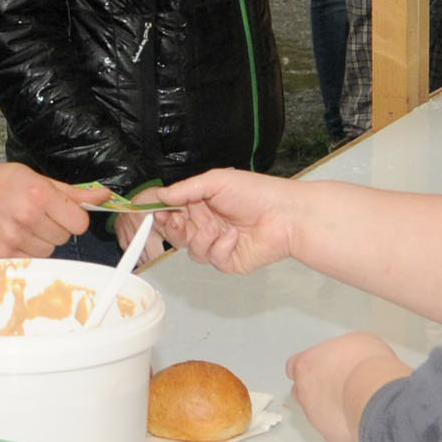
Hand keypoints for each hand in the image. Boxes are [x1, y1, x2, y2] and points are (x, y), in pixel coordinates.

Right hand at [0, 162, 106, 257]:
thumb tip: (104, 195)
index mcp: (40, 194)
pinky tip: (14, 236)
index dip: (73, 218)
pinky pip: (31, 261)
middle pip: (64, 238)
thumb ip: (72, 192)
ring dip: (41, 241)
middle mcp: (28, 217)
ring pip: (49, 251)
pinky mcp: (2, 254)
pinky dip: (27, 251)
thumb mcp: (37, 178)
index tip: (61, 212)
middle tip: (37, 216)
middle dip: (55, 228)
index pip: (79, 222)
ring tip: (23, 226)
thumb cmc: (2, 183)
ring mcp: (14, 238)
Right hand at [150, 169, 303, 274]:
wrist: (286, 214)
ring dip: (201, 237)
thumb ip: (185, 189)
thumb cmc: (257, 193)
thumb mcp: (216, 181)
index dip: (162, 214)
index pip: (173, 212)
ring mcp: (217, 244)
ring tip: (217, 226)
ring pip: (191, 249)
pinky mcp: (228, 260)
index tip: (155, 212)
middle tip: (177, 220)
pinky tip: (234, 236)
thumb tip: (162, 196)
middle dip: (174, 228)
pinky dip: (220, 247)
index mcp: (202, 204)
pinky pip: (211, 258)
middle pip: (177, 234)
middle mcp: (208, 224)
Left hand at [287, 331, 407, 441]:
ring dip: (332, 408)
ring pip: (317, 413)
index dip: (309, 368)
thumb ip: (344, 350)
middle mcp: (304, 391)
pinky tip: (360, 417)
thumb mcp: (357, 341)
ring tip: (354, 402)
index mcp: (306, 365)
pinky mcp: (330, 434)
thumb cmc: (366, 363)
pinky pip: (335, 430)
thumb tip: (352, 354)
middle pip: (301, 392)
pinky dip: (345, 425)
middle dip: (316, 390)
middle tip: (338, 386)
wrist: (375, 392)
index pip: (294, 366)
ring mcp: (314, 416)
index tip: (321, 368)